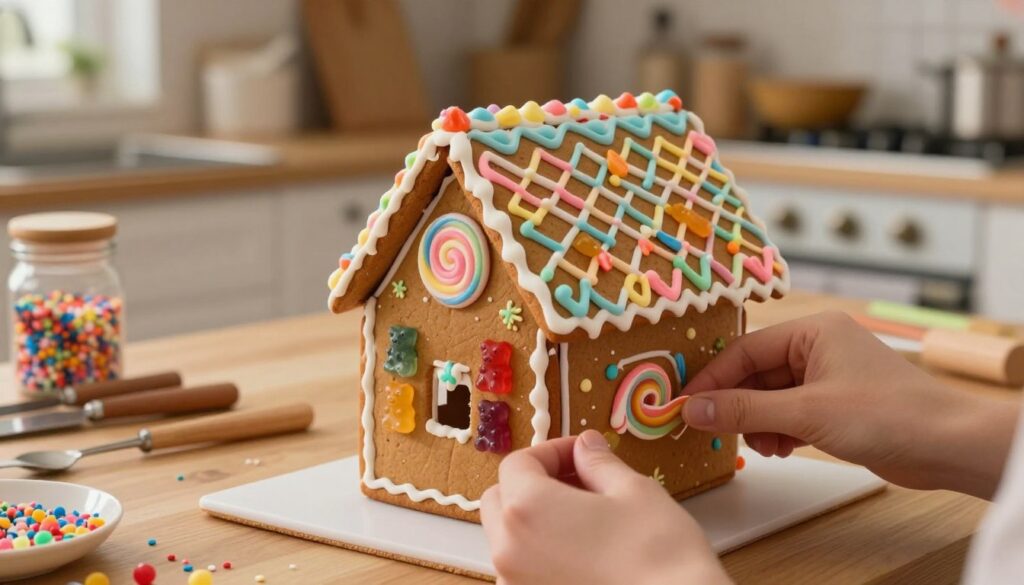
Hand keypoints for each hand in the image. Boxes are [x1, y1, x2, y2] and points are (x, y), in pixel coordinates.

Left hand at [481, 431, 730, 584]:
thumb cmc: (659, 557)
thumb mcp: (634, 491)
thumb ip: (599, 463)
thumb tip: (586, 447)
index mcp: (527, 509)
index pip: (517, 463)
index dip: (551, 451)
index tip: (581, 454)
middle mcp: (510, 551)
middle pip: (501, 500)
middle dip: (533, 484)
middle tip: (579, 481)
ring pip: (508, 539)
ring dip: (535, 520)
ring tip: (585, 518)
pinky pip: (523, 572)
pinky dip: (541, 555)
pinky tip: (584, 553)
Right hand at [682, 311, 1019, 498]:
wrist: (949, 446)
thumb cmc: (887, 414)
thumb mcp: (804, 412)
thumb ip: (743, 410)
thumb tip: (691, 409)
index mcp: (813, 330)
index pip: (745, 350)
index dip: (712, 378)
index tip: (684, 403)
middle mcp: (819, 348)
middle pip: (755, 374)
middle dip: (736, 405)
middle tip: (712, 431)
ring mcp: (828, 378)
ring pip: (770, 397)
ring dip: (757, 423)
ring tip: (762, 446)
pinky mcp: (836, 406)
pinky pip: (790, 414)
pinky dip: (778, 431)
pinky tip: (780, 450)